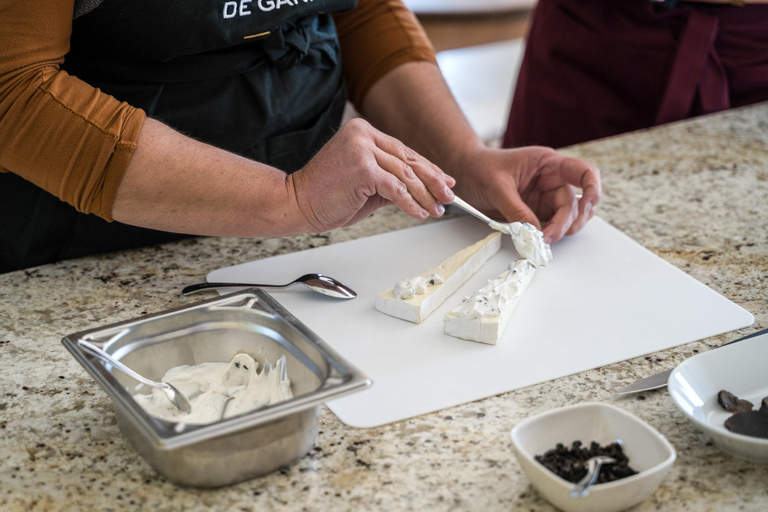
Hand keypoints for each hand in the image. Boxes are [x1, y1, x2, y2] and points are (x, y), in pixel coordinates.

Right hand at [288, 118, 455, 231]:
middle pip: (408, 159)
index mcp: (363, 131)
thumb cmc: (326, 195)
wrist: (297, 203)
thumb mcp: (365, 183)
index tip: (444, 181)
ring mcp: (362, 149)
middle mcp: (363, 134)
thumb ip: (390, 180)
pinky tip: (419, 213)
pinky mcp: (362, 168)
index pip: (403, 150)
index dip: (427, 168)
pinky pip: (395, 188)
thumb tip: (420, 189)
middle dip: (432, 181)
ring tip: (436, 209)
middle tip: (448, 196)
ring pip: (405, 174)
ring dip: (424, 195)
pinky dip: (410, 203)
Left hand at [452, 146, 600, 243]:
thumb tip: (534, 232)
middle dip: (565, 222)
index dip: (593, 188)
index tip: (587, 205)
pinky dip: (550, 235)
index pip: (584, 172)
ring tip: (542, 240)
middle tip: (545, 237)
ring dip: (562, 230)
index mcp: (548, 164)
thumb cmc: (480, 168)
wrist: (465, 173)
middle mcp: (552, 180)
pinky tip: (539, 240)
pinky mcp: (536, 212)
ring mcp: (546, 198)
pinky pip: (552, 225)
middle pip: (574, 203)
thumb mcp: (497, 187)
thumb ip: (517, 209)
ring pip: (568, 217)